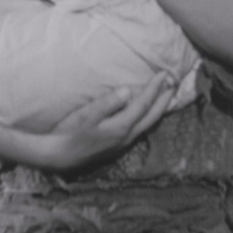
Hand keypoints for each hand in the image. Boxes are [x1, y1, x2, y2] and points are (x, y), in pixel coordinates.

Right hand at [47, 72, 175, 170]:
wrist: (58, 158)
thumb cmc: (68, 133)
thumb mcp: (86, 115)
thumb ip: (107, 103)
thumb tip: (127, 91)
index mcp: (120, 127)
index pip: (143, 104)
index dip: (155, 88)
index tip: (165, 74)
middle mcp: (126, 137)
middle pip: (152, 116)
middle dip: (164, 100)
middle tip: (174, 84)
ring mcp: (122, 144)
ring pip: (148, 124)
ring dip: (159, 109)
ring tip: (166, 97)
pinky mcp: (117, 146)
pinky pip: (140, 129)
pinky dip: (148, 118)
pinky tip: (146, 114)